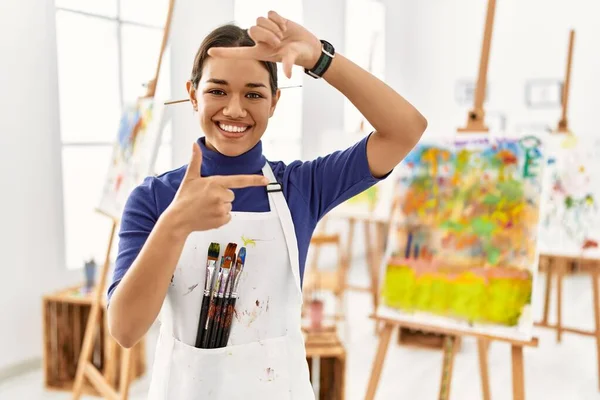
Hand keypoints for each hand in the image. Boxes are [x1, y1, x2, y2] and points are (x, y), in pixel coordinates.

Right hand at [168, 142, 269, 232]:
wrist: (178, 219)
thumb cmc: (184, 198)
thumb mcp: (190, 177)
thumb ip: (196, 160)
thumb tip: (195, 144)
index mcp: (215, 182)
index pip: (239, 180)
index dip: (254, 180)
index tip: (266, 180)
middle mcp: (220, 195)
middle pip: (231, 195)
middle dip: (222, 197)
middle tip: (206, 199)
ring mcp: (221, 209)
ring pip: (229, 206)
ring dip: (220, 207)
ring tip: (206, 208)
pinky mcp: (221, 220)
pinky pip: (228, 217)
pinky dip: (220, 217)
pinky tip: (208, 216)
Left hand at [207, 10, 321, 78]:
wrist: (308, 47)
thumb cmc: (298, 56)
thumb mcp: (292, 59)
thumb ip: (288, 64)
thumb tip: (288, 74)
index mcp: (259, 52)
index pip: (238, 52)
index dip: (224, 53)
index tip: (210, 53)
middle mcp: (260, 40)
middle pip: (253, 30)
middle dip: (268, 34)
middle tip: (279, 41)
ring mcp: (266, 29)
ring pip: (260, 20)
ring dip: (273, 27)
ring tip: (283, 34)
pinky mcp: (273, 19)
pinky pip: (270, 14)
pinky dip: (278, 19)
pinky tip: (284, 26)